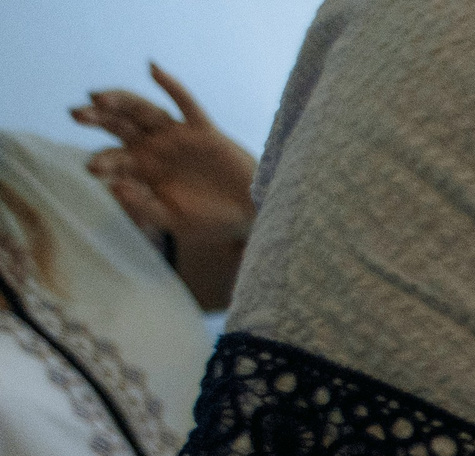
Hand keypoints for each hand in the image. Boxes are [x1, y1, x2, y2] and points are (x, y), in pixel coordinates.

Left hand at [72, 65, 255, 308]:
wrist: (251, 217)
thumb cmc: (210, 220)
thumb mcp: (173, 220)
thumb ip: (144, 206)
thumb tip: (114, 188)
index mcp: (143, 169)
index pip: (115, 158)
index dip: (103, 161)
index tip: (93, 168)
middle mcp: (155, 147)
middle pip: (119, 125)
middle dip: (97, 118)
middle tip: (76, 114)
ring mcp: (177, 136)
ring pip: (144, 111)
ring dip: (121, 100)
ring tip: (98, 96)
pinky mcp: (204, 131)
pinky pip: (186, 104)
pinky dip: (171, 86)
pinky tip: (153, 69)